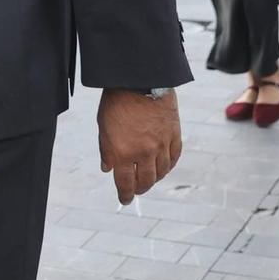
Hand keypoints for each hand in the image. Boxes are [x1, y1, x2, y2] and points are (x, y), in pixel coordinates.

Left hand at [98, 89, 182, 205]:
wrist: (140, 79)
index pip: (125, 183)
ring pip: (161, 172)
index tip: (124, 200)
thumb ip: (106, 150)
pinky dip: (169, 166)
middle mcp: (144, 153)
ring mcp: (161, 144)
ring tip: (149, 180)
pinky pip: (174, 157)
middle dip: (139, 189)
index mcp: (123, 153)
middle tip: (136, 191)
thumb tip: (108, 168)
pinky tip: (164, 168)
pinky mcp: (174, 134)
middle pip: (145, 181)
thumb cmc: (117, 101)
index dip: (125, 195)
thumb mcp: (103, 127)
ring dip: (154, 179)